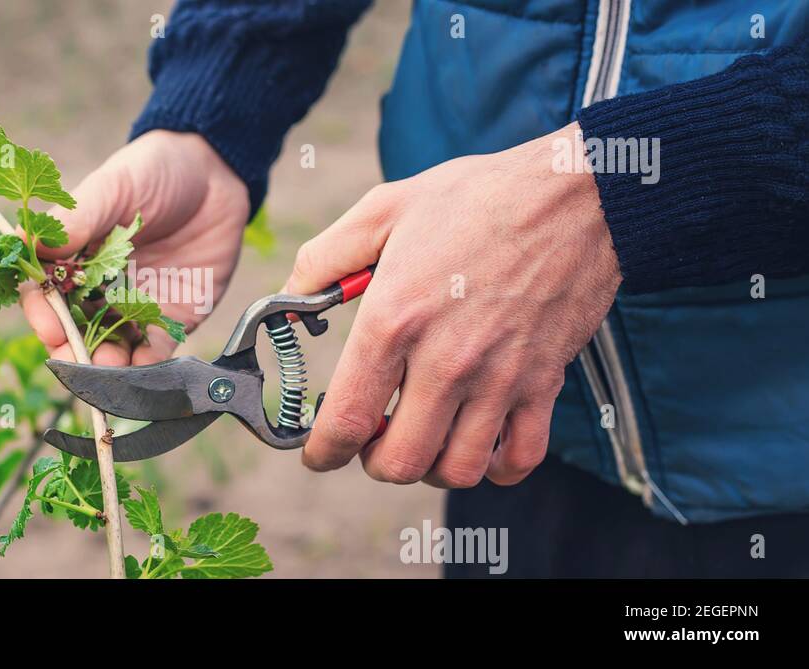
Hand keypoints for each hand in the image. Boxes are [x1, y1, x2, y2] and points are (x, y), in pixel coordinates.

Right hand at [21, 130, 248, 365]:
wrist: (216, 176)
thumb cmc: (154, 172)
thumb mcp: (112, 187)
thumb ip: (75, 218)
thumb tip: (26, 243)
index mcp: (73, 259)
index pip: (45, 295)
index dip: (43, 313)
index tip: (48, 323)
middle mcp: (98, 289)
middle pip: (73, 332)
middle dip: (70, 351)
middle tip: (74, 360)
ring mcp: (133, 308)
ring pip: (110, 349)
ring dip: (105, 367)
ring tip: (108, 370)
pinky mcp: (171, 320)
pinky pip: (153, 353)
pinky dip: (145, 368)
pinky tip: (141, 371)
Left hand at [287, 123, 620, 487]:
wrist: (573, 194)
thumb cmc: (476, 198)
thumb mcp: (382, 210)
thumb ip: (324, 259)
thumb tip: (289, 300)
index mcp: (394, 320)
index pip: (347, 420)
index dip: (323, 451)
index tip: (318, 453)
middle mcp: (445, 361)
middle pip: (398, 462)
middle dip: (374, 461)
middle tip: (373, 437)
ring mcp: (499, 378)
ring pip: (457, 470)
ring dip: (431, 466)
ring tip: (423, 437)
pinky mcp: (544, 383)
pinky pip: (519, 458)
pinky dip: (495, 466)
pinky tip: (477, 440)